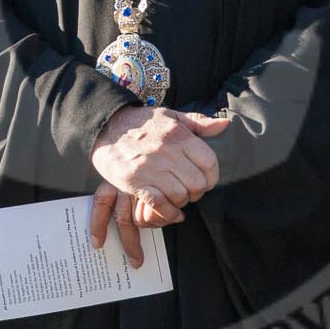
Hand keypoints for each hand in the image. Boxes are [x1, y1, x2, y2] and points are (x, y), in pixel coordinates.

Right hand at [89, 107, 230, 266]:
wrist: (105, 125)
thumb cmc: (141, 122)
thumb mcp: (171, 116)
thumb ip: (198, 122)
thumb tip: (224, 125)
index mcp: (178, 135)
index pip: (209, 163)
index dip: (212, 176)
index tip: (206, 180)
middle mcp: (167, 151)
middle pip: (197, 183)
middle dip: (197, 192)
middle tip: (190, 191)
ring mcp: (150, 168)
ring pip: (180, 195)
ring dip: (181, 201)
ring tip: (177, 198)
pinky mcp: (135, 182)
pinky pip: (160, 204)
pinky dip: (168, 212)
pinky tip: (171, 212)